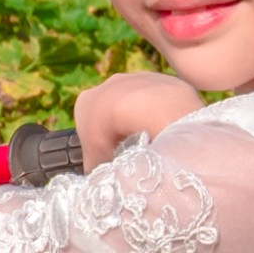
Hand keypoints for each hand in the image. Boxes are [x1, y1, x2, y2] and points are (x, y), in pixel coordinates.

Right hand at [71, 70, 201, 161]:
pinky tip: (168, 129)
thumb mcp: (94, 160)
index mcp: (85, 101)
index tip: (109, 155)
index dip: (97, 140)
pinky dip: (164, 113)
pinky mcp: (162, 79)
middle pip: (113, 109)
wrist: (144, 108)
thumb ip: (94, 164)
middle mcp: (109, 84)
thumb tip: (99, 174)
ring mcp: (137, 78)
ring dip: (144, 119)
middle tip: (132, 150)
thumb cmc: (110, 135)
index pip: (88, 122)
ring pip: (140, 102)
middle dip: (122, 127)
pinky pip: (162, 100)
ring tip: (153, 141)